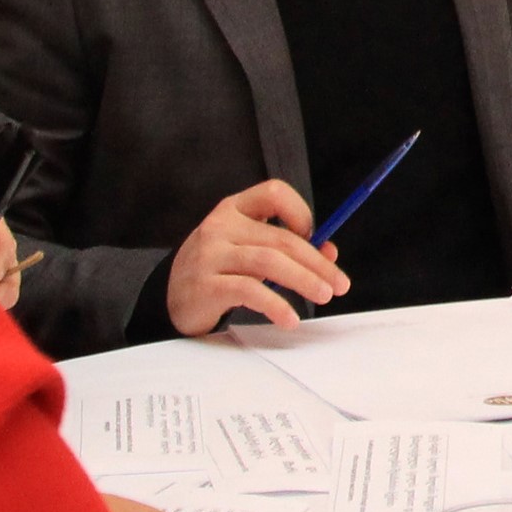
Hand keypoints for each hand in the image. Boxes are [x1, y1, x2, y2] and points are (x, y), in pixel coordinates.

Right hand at [163, 181, 343, 333]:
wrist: (171, 297)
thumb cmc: (219, 269)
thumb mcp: (249, 249)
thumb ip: (286, 247)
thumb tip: (329, 253)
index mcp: (233, 208)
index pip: (274, 193)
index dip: (301, 212)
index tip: (317, 239)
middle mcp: (220, 225)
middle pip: (280, 238)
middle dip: (316, 262)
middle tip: (339, 284)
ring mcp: (210, 254)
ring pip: (269, 262)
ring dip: (304, 280)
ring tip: (324, 296)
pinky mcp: (205, 285)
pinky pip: (249, 291)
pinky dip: (276, 305)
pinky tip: (290, 319)